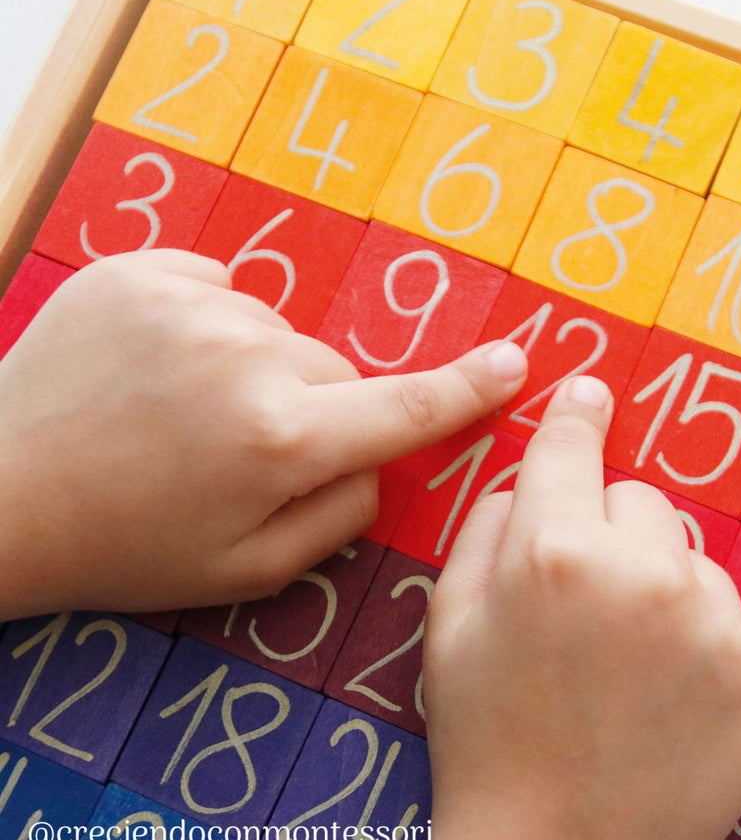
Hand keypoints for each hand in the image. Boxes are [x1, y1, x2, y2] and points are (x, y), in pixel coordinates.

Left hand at [0, 249, 526, 617]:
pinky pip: (221, 289)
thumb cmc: (126, 544)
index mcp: (281, 441)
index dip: (468, 389)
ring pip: (278, 331)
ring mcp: (195, 302)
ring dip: (256, 367)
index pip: (405, 409)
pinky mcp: (147, 269)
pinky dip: (209, 325)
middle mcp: (250, 358)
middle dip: (315, 409)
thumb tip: (381, 461)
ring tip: (183, 410)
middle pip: (336, 371)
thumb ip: (340, 516)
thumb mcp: (246, 570)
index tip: (516, 361)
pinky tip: (158, 367)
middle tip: (244, 451)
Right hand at [420, 375, 740, 839]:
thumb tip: (534, 474)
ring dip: (670, 593)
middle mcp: (645, 575)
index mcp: (554, 552)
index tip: (590, 394)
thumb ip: (486, 525)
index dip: (577, 415)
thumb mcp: (448, 622)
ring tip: (636, 666)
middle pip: (644, 501)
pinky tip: (688, 690)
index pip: (572, 444)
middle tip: (591, 605)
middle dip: (614, 534)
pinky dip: (729, 644)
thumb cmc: (486, 737)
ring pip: (700, 562)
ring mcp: (718, 631)